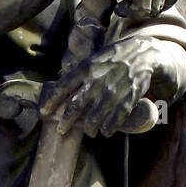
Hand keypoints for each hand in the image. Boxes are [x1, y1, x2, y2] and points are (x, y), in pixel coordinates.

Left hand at [41, 36, 174, 136]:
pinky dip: (107, 130)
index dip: (51, 102)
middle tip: (62, 130)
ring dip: (89, 129)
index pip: (63, 87)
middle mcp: (96, 82)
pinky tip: (106, 130)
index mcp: (86, 69)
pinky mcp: (126, 102)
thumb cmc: (113, 58)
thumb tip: (59, 90)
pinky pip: (112, 123)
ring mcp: (112, 93)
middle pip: (75, 107)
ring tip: (89, 131)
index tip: (43, 112)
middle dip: (66, 122)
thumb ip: (78, 74)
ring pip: (93, 120)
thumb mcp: (93, 59)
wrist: (142, 55)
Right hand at [86, 0, 180, 19]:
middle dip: (145, 10)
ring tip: (120, 7)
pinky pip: (144, 9)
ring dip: (136, 13)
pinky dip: (130, 12)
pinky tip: (118, 7)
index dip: (166, 1)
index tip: (148, 5)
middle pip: (163, 3)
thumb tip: (153, 2)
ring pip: (154, 9)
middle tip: (128, 8)